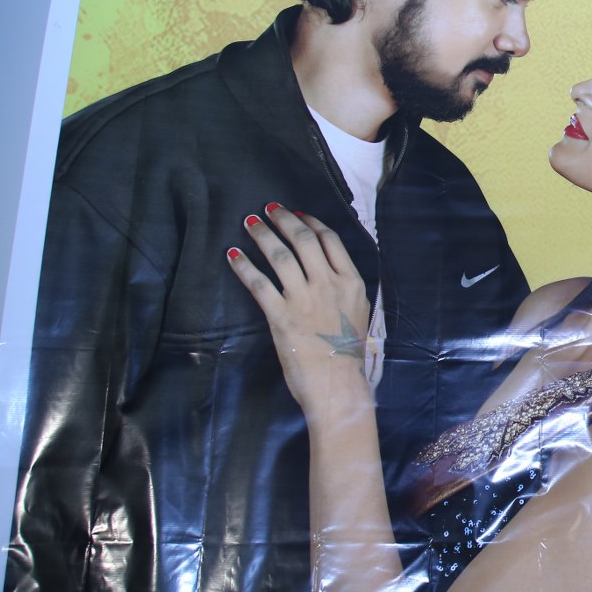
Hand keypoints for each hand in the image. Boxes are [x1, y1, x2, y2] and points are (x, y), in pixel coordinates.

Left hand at [226, 205, 370, 412]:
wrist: (338, 384)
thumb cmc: (349, 354)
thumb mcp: (358, 312)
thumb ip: (345, 288)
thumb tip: (330, 270)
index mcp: (351, 282)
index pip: (330, 241)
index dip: (311, 222)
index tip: (298, 213)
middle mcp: (328, 284)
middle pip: (304, 240)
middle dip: (285, 220)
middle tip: (269, 208)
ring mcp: (304, 298)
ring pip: (281, 256)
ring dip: (263, 235)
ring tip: (250, 223)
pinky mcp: (281, 315)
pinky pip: (259, 283)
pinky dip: (244, 266)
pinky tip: (233, 254)